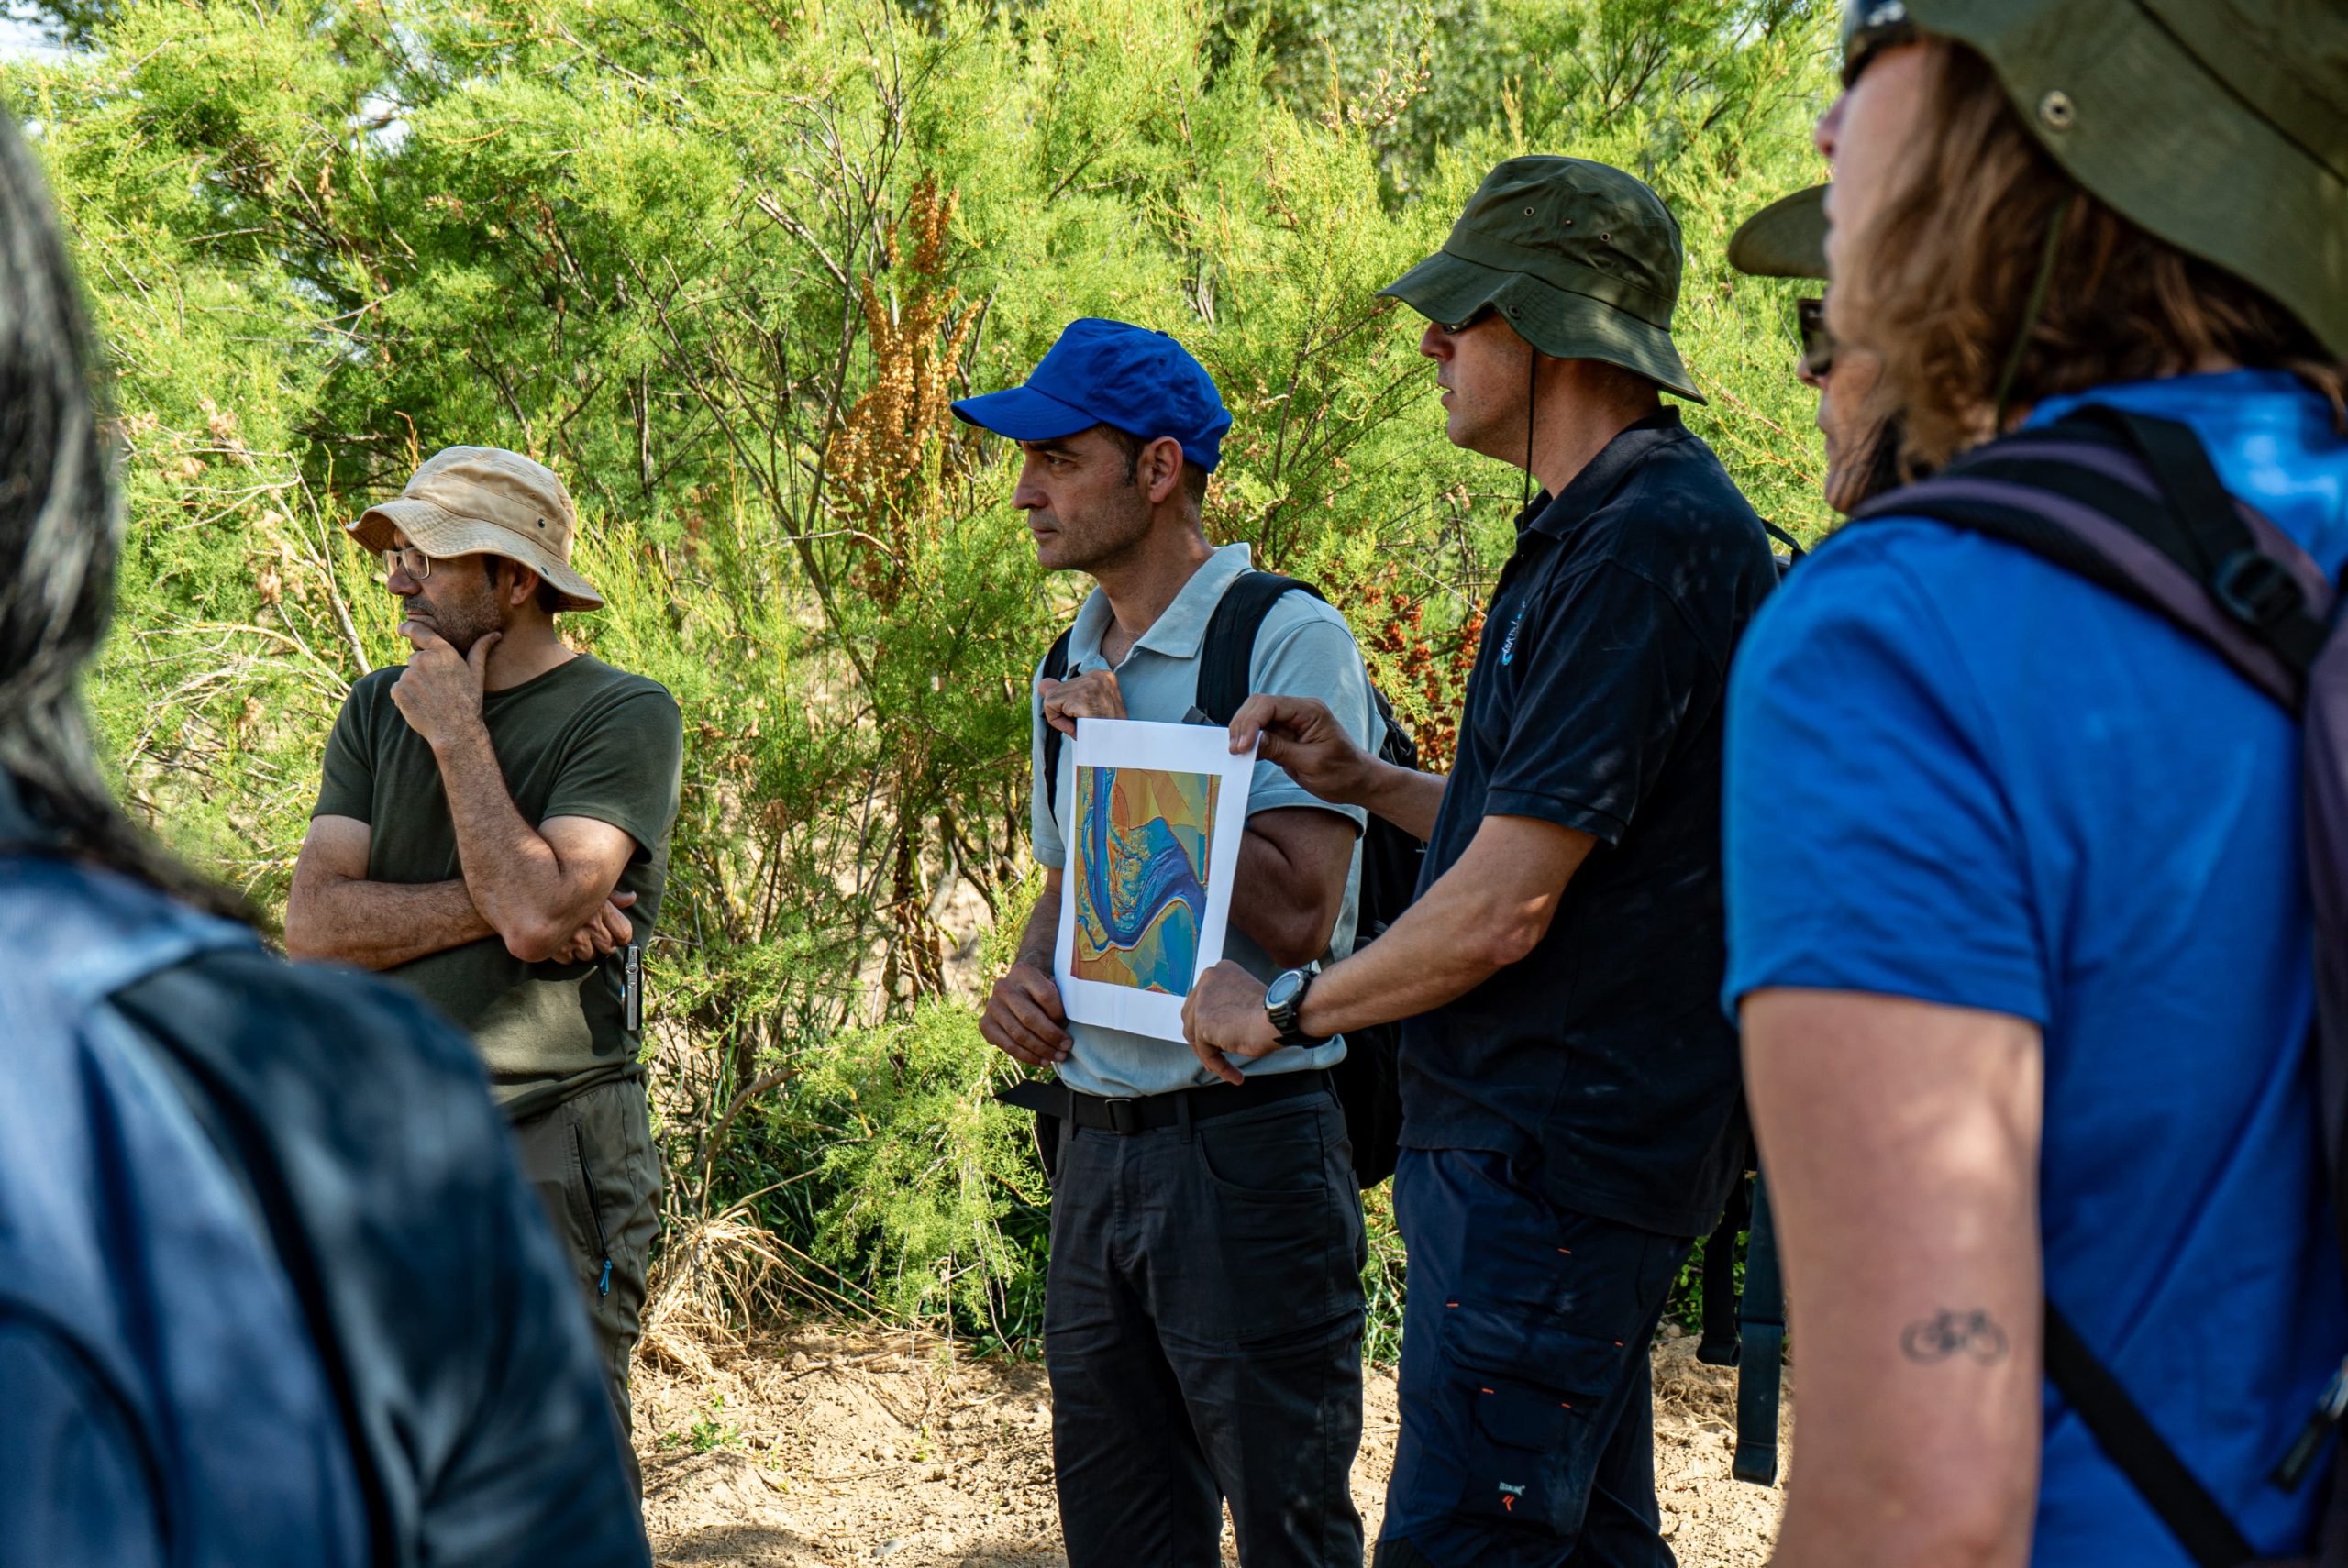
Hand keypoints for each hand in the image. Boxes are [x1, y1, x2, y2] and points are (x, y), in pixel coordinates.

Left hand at [391, 629, 498, 749]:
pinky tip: (420, 705)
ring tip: (431, 698)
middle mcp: (423, 660)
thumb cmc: (469, 701)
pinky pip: (397, 689)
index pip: (419, 631)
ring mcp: (409, 675)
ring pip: (407, 675)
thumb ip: (480, 650)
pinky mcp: (398, 690)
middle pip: (415, 658)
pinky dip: (404, 696)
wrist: (455, 730)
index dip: (408, 627)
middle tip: (438, 687)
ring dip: (414, 684)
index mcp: (442, 652)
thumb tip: (495, 634)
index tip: (402, 628)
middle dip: (422, 669)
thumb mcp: (477, 674)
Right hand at [553, 891, 637, 964]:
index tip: (616, 936)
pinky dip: (567, 955)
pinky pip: (568, 960)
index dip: (621, 937)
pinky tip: (562, 944)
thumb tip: (631, 898)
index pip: (624, 933)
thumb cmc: (560, 883)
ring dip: (585, 951)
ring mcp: (572, 937)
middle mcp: (590, 924)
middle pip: (608, 947)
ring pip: (589, 955)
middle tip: (593, 937)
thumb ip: (612, 894)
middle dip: (603, 944)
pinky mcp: (555, 947)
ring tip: (576, 939)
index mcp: (602, 908)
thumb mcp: (589, 884)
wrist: (524, 888)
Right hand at [980, 960, 1070, 1067]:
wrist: (1019, 988)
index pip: (1045, 996)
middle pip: (1030, 1018)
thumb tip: (1064, 1027)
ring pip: (1018, 1035)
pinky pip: (1007, 1045)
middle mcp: (1003, 987)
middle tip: (1066, 1048)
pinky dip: (1027, 1056)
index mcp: (1023, 972)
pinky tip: (1042, 1061)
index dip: (1059, 1014)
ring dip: (1041, 1050)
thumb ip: (1060, 1001)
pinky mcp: (985, 1024)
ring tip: (1057, 1057)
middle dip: (1051, 1037)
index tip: (1068, 1024)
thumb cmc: (1042, 990)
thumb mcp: (1054, 986)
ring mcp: (991, 1006)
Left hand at [1037, 668, 1124, 737]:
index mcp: (1105, 677)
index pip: (1072, 684)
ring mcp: (1090, 684)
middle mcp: (1099, 675)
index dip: (1072, 706)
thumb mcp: (1090, 710)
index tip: (1089, 718)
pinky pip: (1050, 706)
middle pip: (1061, 689)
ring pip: (1052, 698)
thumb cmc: (1106, 734)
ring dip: (1064, 719)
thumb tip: (1042, 685)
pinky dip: (1059, 722)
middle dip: (1067, 711)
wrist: (1119, 751)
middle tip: (1087, 725)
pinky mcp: (1080, 697)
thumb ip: (1068, 696)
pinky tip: (1078, 728)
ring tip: (1084, 727)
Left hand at [1181, 960, 1277, 1085]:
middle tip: (1216, 1059)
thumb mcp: (1246, 1000)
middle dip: (1203, 1041)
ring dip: (1210, 1056)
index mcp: (1220, 971)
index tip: (1219, 1041)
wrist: (1280, 1018)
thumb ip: (1228, 1006)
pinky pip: (1205, 1050)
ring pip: (1195, 1035)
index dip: (1208, 1024)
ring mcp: (1202, 999)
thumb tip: (1215, 1029)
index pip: (1203, 1000)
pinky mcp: (1202, 1021)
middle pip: (1192, 1017)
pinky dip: (1219, 1065)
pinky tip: (1235, 1075)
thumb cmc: (1274, 1013)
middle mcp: (1208, 979)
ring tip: (1226, 1070)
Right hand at [1228, 693, 1374, 805]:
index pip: (1270, 705)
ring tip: (1236, 754)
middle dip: (1242, 725)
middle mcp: (1299, 711)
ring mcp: (1292, 722)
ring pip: (1256, 717)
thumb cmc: (1343, 773)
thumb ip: (1279, 749)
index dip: (1250, 723)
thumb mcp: (1311, 764)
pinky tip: (1243, 755)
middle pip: (1258, 706)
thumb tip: (1249, 742)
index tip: (1240, 747)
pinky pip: (1261, 732)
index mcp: (1310, 711)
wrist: (1358, 782)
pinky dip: (1250, 742)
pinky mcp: (1286, 735)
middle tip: (1233, 751)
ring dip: (1243, 733)